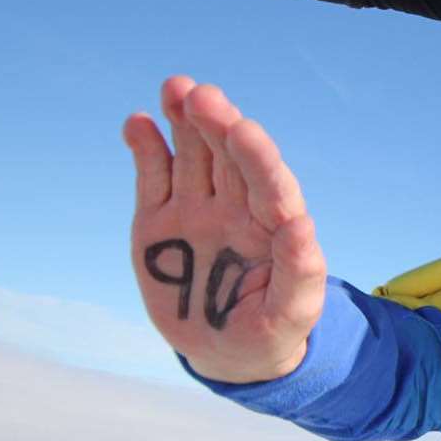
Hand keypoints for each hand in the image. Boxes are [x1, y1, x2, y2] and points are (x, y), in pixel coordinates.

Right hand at [124, 77, 325, 382]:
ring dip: (184, 121)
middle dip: (218, 125)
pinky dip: (146, 148)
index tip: (242, 129)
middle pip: (229, 158)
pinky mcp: (159, 221)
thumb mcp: (292, 312)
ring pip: (193, 156)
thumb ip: (300, 271)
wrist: (228, 352)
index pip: (269, 184)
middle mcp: (237, 209)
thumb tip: (301, 224)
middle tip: (202, 95)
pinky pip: (153, 177)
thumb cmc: (271, 330)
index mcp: (273, 227)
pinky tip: (139, 123)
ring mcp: (197, 210)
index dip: (257, 156)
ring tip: (176, 88)